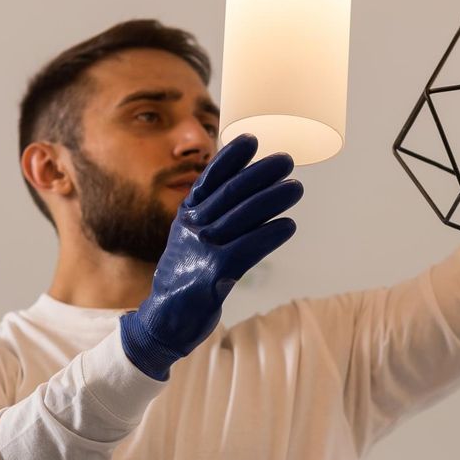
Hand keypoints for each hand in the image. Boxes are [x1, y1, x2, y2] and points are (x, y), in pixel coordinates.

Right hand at [118, 134, 301, 380]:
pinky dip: (270, 235)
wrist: (164, 320)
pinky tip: (287, 226)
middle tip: (286, 160)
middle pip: (232, 192)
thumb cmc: (185, 278)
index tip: (251, 140)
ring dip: (274, 199)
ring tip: (295, 188)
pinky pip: (248, 248)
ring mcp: (202, 249)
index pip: (209, 179)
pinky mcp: (214, 273)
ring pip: (244, 216)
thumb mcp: (189, 241)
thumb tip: (243, 192)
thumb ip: (209, 218)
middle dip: (261, 172)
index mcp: (186, 216)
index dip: (231, 158)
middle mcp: (193, 228)